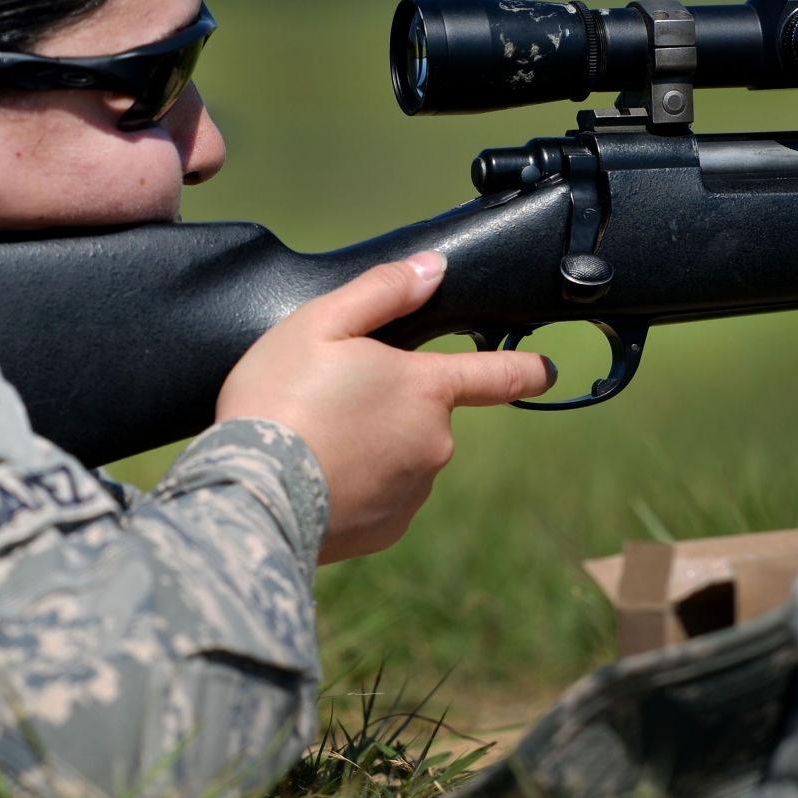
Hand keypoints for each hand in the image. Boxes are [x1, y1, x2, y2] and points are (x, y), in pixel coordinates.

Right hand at [215, 251, 554, 562]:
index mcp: (427, 389)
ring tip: (315, 442)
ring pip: (402, 456)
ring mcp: (414, 490)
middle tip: (330, 402)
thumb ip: (384, 290)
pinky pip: (382, 497)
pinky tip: (317, 478)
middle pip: (425, 414)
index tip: (545, 370)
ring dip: (373, 447)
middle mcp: (435, 443)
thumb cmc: (280, 398)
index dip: (525, 368)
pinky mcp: (388, 529)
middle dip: (392, 405)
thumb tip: (432, 269)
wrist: (251, 493)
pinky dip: (358, 486)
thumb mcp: (322, 323)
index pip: (497, 375)